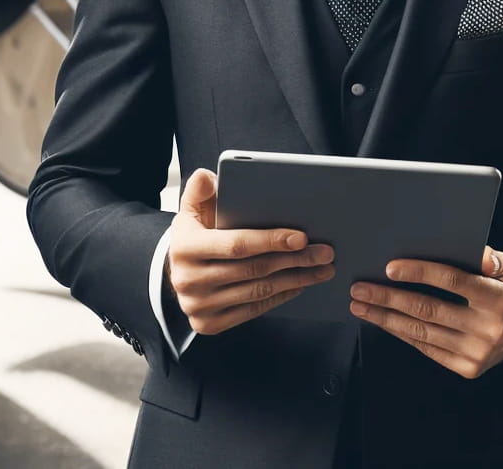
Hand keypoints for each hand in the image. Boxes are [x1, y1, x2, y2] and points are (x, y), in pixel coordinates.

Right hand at [164, 168, 335, 335]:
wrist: (178, 272)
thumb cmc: (195, 234)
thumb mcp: (192, 208)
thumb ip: (200, 190)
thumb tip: (209, 177)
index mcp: (184, 247)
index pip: (236, 245)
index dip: (271, 240)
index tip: (302, 237)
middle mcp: (187, 280)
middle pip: (253, 269)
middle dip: (295, 260)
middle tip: (324, 252)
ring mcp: (197, 306)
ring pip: (258, 291)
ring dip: (295, 279)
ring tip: (321, 269)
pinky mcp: (208, 324)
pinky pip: (253, 310)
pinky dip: (280, 297)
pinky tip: (299, 284)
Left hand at [348, 246, 502, 378]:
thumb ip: (492, 258)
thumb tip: (476, 252)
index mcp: (498, 299)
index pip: (452, 281)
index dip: (419, 272)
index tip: (388, 268)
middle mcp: (487, 329)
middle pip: (428, 309)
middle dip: (389, 298)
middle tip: (360, 289)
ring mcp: (476, 353)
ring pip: (421, 332)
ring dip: (386, 318)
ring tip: (361, 306)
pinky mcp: (467, 368)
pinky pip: (427, 348)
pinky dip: (401, 334)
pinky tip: (383, 321)